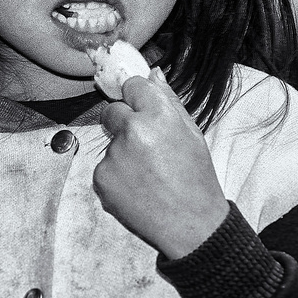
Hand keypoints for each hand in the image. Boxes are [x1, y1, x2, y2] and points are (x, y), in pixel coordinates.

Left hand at [93, 69, 229, 259]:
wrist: (191, 225)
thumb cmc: (196, 179)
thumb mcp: (192, 134)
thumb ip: (169, 101)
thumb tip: (152, 73)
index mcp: (158, 115)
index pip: (132, 85)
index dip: (138, 98)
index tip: (143, 109)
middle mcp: (132, 131)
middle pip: (112, 111)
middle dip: (124, 123)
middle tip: (146, 147)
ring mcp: (113, 156)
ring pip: (110, 143)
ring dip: (122, 153)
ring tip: (148, 174)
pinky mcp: (101, 178)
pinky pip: (104, 167)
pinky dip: (116, 176)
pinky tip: (137, 188)